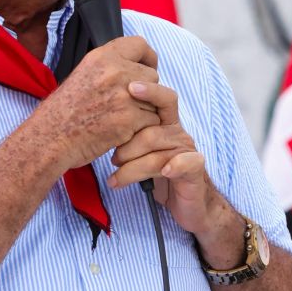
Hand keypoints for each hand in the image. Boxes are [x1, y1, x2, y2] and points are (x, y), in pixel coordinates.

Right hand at [35, 36, 162, 171]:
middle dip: (145, 90)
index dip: (147, 58)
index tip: (145, 68)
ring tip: (121, 118)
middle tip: (127, 103)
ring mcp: (124, 95)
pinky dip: (142, 128)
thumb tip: (134, 64)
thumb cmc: (63, 111)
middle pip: (152, 75)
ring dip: (144, 111)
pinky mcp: (130, 118)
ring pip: (155, 100)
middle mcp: (114, 71)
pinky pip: (153, 120)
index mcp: (102, 57)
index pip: (139, 44)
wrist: (51, 138)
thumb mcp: (82, 75)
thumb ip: (109, 67)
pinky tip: (123, 131)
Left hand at [108, 81, 235, 244]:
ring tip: (116, 178)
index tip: (130, 87)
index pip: (161, 99)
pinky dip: (174, 166)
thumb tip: (96, 120)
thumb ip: (126, 134)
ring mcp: (187, 150)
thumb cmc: (157, 173)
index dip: (149, 91)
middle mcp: (177, 133)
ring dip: (132, 167)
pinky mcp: (195, 169)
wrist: (188, 203)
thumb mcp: (138, 152)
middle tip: (113, 159)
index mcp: (165, 123)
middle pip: (151, 130)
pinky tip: (164, 173)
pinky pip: (185, 163)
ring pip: (157, 152)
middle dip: (127, 147)